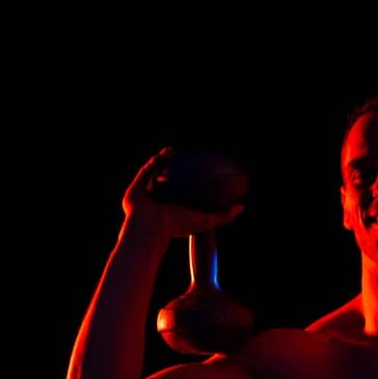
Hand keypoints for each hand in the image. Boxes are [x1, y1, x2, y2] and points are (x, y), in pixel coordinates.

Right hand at [122, 147, 245, 240]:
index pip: (183, 196)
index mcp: (172, 212)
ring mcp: (145, 196)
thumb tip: (242, 207)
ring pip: (156, 175)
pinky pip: (147, 171)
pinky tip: (168, 152)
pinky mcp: (135, 189)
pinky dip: (157, 161)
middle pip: (168, 184)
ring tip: (177, 153)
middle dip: (176, 172)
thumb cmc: (178, 226)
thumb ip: (224, 216)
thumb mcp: (206, 220)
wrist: (151, 227)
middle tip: (189, 161)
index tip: (202, 173)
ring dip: (166, 163)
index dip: (191, 184)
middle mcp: (158, 205)